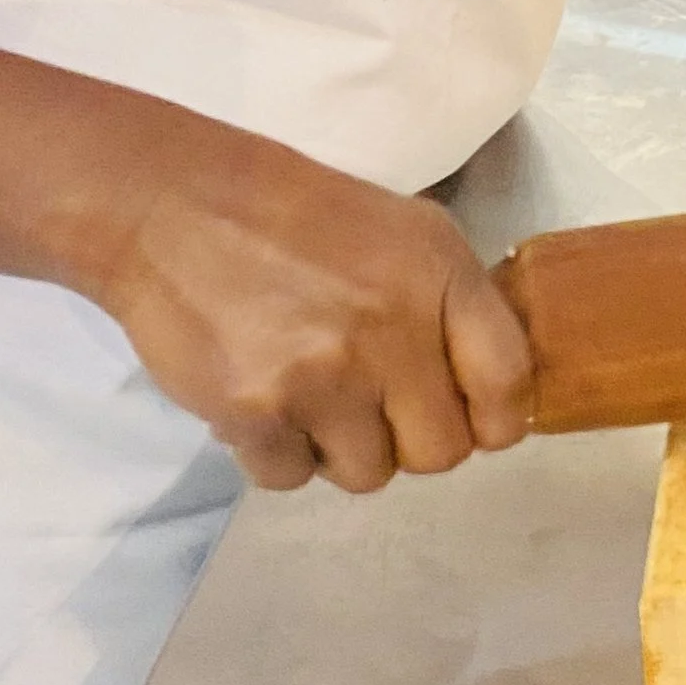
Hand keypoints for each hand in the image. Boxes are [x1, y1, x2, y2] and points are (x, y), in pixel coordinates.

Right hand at [96, 138, 536, 490]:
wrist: (176, 206)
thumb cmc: (298, 215)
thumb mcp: (403, 232)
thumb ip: (454, 305)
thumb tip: (491, 393)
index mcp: (438, 273)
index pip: (509, 385)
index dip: (496, 418)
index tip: (469, 415)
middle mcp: (392, 328)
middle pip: (442, 452)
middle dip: (409, 438)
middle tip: (373, 402)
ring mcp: (324, 375)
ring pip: (368, 474)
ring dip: (341, 447)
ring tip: (310, 392)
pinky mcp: (257, 412)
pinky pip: (292, 477)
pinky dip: (277, 453)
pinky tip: (263, 398)